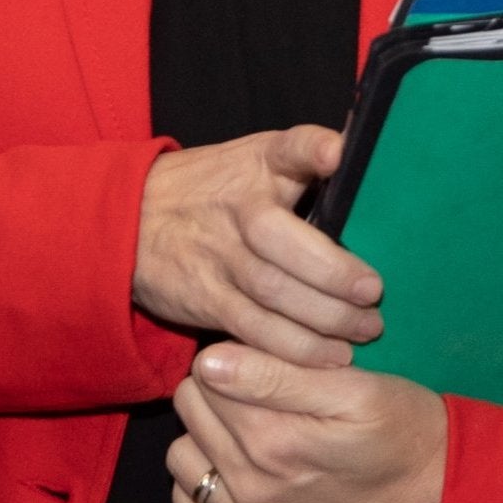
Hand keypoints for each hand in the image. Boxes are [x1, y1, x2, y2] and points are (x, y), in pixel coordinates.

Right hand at [134, 126, 382, 368]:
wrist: (128, 218)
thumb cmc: (214, 188)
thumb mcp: (253, 159)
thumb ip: (305, 160)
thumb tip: (362, 154)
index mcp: (259, 162)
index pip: (288, 146)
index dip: (312, 148)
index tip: (337, 154)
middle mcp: (237, 207)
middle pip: (279, 237)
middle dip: (331, 271)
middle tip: (373, 293)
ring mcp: (217, 255)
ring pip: (271, 291)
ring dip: (323, 318)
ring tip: (364, 330)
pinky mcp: (205, 298)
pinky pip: (253, 328)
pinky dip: (292, 347)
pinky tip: (329, 356)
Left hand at [166, 345, 446, 502]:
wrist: (439, 500)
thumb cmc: (403, 430)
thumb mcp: (354, 388)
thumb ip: (278, 375)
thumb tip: (208, 361)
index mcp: (272, 439)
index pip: (204, 374)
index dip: (234, 353)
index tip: (265, 355)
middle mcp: (251, 489)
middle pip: (190, 412)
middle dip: (217, 388)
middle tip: (260, 384)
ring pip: (181, 463)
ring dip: (202, 437)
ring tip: (244, 425)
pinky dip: (200, 492)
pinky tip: (232, 471)